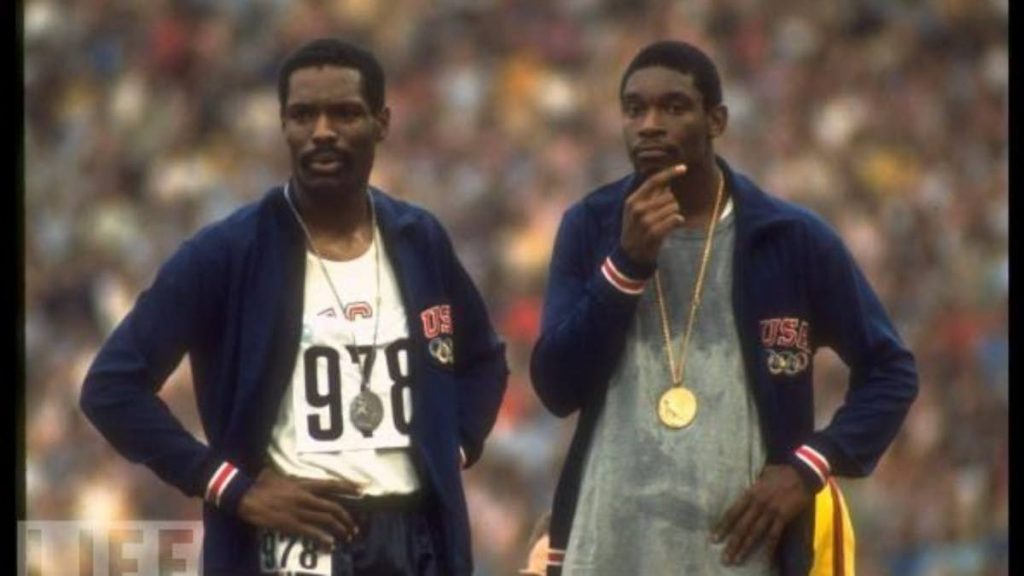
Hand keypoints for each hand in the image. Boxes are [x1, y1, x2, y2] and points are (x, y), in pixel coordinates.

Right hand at [237, 467, 363, 549]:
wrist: (245, 495)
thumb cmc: (260, 483)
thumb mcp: (279, 476)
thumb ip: (292, 479)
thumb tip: (295, 479)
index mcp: (303, 484)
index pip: (331, 484)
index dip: (348, 487)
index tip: (361, 491)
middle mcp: (305, 497)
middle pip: (333, 506)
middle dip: (347, 517)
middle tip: (355, 526)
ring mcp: (299, 511)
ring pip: (326, 520)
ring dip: (340, 529)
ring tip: (347, 536)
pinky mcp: (291, 525)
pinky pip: (312, 533)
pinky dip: (323, 540)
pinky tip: (329, 545)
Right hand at [620, 164, 686, 264]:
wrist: (630, 254)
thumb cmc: (636, 229)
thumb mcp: (635, 210)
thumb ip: (649, 195)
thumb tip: (666, 180)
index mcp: (633, 200)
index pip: (653, 181)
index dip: (669, 173)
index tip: (684, 167)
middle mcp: (638, 209)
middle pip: (669, 196)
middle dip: (672, 203)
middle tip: (665, 214)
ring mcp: (646, 221)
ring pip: (674, 207)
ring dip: (675, 213)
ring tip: (665, 222)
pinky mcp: (655, 232)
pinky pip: (676, 218)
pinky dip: (678, 220)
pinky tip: (673, 225)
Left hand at [712, 465, 812, 565]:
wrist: (802, 472)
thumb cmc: (780, 472)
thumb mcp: (760, 475)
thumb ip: (752, 486)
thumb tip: (745, 490)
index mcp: (750, 493)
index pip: (732, 513)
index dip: (723, 527)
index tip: (714, 539)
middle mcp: (757, 504)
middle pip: (741, 526)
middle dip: (732, 543)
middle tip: (724, 557)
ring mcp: (770, 511)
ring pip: (755, 533)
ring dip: (745, 548)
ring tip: (737, 559)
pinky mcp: (783, 516)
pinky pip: (775, 535)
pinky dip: (770, 548)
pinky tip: (765, 559)